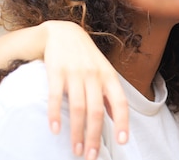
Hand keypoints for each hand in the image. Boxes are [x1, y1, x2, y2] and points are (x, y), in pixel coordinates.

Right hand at [42, 21, 128, 158]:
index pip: (120, 102)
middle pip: (97, 111)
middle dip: (95, 136)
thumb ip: (108, 94)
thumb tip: (116, 118)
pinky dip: (55, 115)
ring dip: (77, 132)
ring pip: (78, 108)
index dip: (122, 122)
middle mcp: (95, 76)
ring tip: (76, 150)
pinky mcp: (56, 72)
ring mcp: (76, 73)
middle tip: (91, 156)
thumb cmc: (87, 57)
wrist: (64, 32)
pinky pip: (56, 97)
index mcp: (109, 77)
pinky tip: (56, 130)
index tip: (122, 141)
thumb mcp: (104, 72)